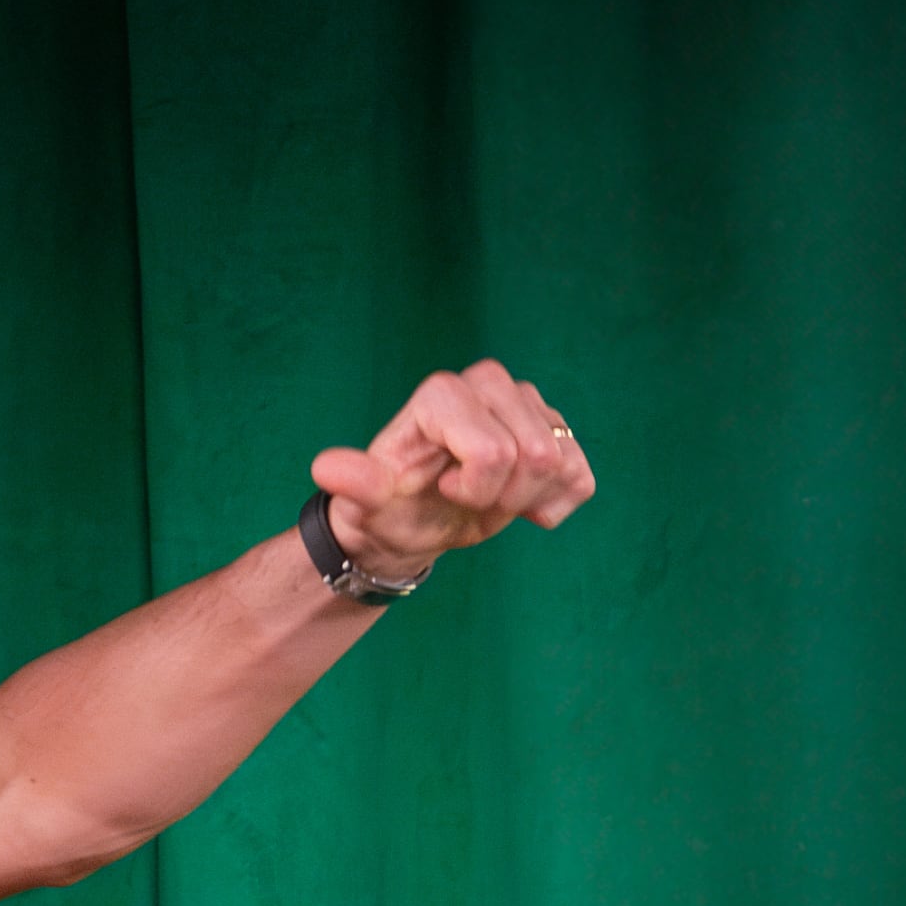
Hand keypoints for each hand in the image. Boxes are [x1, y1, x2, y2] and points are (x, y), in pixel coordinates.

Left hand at [310, 360, 596, 575]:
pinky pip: (580, 475)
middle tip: (467, 499)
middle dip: (504, 496)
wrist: (414, 523)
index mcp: (443, 393)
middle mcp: (489, 383)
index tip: (443, 490)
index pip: (494, 451)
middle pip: (535, 455)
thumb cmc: (390, 509)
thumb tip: (325, 469)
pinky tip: (522, 501)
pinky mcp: (556, 428)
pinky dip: (555, 502)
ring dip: (527, 499)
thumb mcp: (367, 505)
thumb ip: (356, 484)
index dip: (475, 490)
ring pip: (559, 462)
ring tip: (489, 497)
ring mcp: (527, 402)